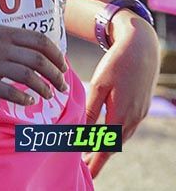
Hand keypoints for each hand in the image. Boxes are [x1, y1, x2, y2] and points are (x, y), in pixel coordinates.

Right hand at [0, 24, 68, 104]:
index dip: (55, 54)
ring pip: (29, 77)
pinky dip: (24, 99)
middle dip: (56, 75)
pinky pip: (9, 92)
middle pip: (39, 60)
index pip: (38, 39)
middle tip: (61, 86)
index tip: (62, 65)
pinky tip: (28, 102)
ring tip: (48, 96)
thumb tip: (22, 46)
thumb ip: (0, 37)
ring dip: (44, 88)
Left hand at [82, 14, 159, 176]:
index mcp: (121, 114)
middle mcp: (133, 118)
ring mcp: (139, 114)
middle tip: (84, 169)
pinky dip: (114, 136)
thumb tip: (81, 131)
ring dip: (107, 148)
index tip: (86, 173)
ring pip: (121, 137)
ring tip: (91, 156)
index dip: (96, 161)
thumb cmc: (116, 63)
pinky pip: (126, 128)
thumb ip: (91, 109)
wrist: (141, 48)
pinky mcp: (141, 108)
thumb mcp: (99, 85)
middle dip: (99, 159)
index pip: (105, 145)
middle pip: (113, 145)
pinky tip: (105, 137)